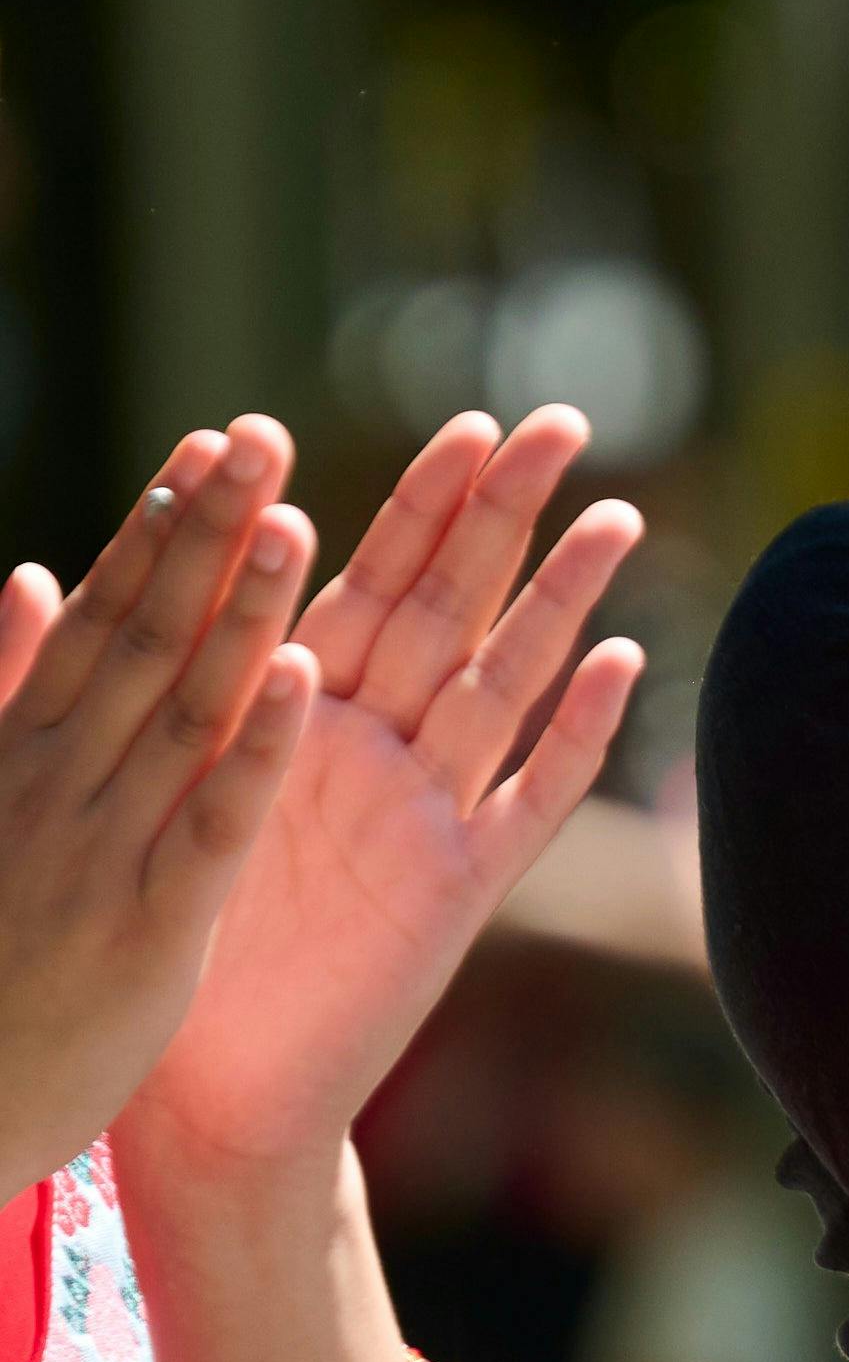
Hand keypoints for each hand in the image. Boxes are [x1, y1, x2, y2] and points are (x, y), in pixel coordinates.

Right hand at [0, 427, 321, 1192]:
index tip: (214, 445)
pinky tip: (305, 675)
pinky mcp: (152, 926)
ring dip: (240, 609)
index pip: (105, 621)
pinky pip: (216, 821)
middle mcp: (60, 785)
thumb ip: (6, 694)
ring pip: (185, 709)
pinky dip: (259, 747)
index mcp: (21, 757)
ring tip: (290, 514)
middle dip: (207, 533)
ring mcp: (104, 851)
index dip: (160, 529)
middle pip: (147, 637)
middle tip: (266, 435)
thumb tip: (23, 581)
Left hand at [127, 408, 645, 1179]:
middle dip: (504, 517)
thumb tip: (31, 568)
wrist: (201, 1098)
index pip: (365, 584)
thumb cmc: (156, 953)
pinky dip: (574, 733)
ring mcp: (426, 815)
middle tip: (562, 424)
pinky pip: (529, 800)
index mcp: (297, 721)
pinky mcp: (457, 890)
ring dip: (561, 602)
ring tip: (615, 517)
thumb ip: (85, 685)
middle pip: (452, 609)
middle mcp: (374, 752)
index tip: (463, 419)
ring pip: (505, 683)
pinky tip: (619, 664)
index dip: (413, 505)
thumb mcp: (114, 797)